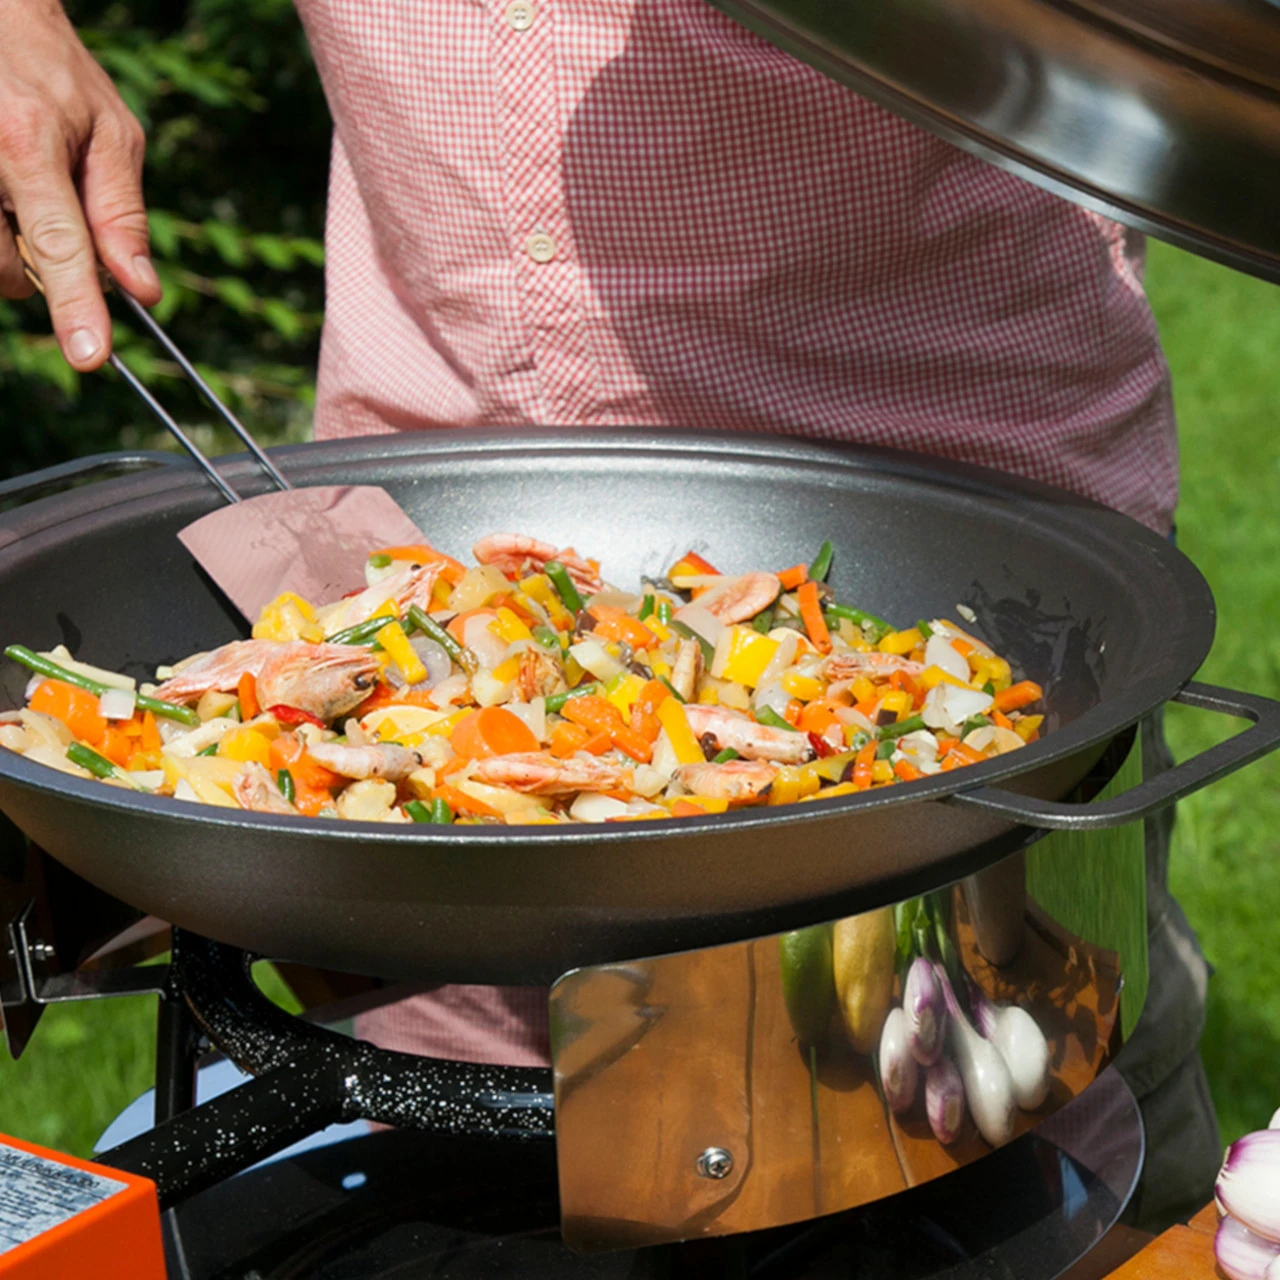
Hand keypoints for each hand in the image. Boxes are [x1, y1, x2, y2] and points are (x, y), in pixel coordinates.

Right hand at [0, 0, 160, 370]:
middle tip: (52, 211)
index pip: (58, 243)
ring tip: (19, 190)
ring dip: (8, 250)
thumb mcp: (111, 132)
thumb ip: (123, 215)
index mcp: (28, 141)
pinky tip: (3, 192)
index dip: (77, 305)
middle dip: (41, 266)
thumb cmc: (54, 72)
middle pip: (12, 269)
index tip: (91, 356)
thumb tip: (144, 292)